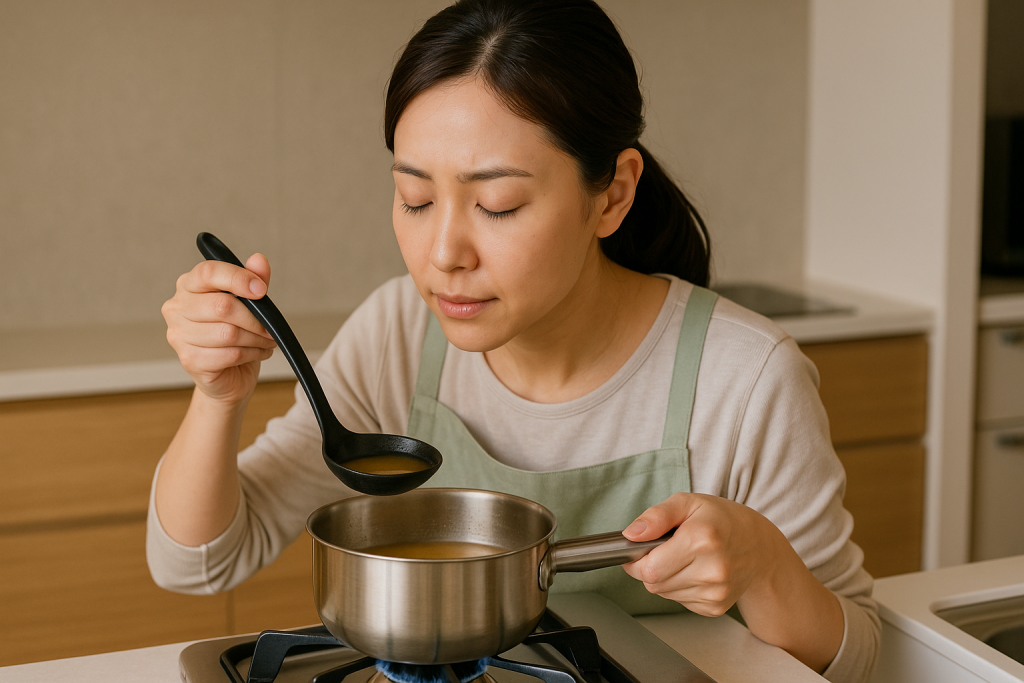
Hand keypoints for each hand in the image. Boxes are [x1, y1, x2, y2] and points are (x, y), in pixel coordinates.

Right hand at [161, 253, 276, 404]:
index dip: (238, 278)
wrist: (228, 374)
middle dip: (255, 318)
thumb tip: (259, 260)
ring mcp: (178, 335)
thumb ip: (254, 279)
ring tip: (265, 340)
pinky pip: (229, 354)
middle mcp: (177, 307)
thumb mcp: (249, 302)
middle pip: (222, 306)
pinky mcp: (190, 360)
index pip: (208, 272)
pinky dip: (251, 354)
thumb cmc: (236, 332)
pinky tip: (257, 352)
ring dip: (256, 338)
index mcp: (188, 285)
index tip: (262, 290)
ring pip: (228, 333)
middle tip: (270, 327)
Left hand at [621, 492, 782, 616]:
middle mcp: (711, 570)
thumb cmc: (722, 520)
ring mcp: (716, 592)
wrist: (759, 547)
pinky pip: (679, 601)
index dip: (635, 561)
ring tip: (683, 558)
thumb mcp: (688, 503)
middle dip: (650, 568)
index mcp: (701, 539)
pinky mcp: (716, 607)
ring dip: (665, 578)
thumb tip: (631, 535)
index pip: (649, 568)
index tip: (637, 551)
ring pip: (664, 594)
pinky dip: (679, 587)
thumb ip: (656, 516)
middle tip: (664, 550)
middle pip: (654, 583)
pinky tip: (694, 571)